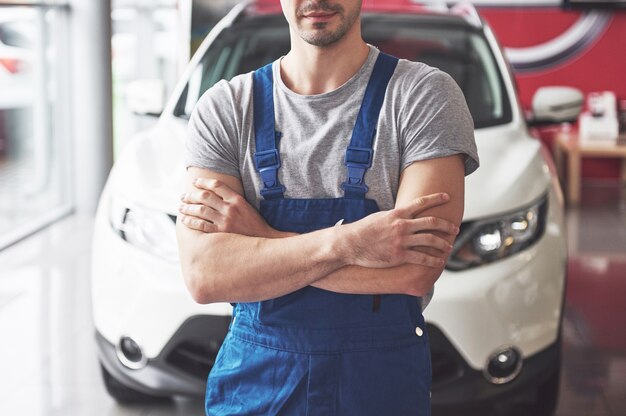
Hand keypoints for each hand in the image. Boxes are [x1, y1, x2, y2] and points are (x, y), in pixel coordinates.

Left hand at [178, 178, 274, 237]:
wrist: (264, 240)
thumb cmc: (254, 223)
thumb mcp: (246, 206)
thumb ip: (233, 199)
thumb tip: (215, 193)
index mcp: (237, 199)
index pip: (216, 185)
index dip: (203, 181)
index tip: (195, 182)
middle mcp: (230, 208)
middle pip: (205, 196)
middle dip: (191, 195)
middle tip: (183, 196)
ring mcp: (225, 221)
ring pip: (201, 210)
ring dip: (188, 208)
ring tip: (181, 207)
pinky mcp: (221, 233)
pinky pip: (202, 226)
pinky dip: (191, 222)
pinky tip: (185, 221)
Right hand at [340, 193, 457, 268]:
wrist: (351, 244)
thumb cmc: (364, 230)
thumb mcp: (380, 217)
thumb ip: (395, 216)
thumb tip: (404, 213)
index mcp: (397, 214)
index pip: (421, 203)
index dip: (436, 198)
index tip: (447, 196)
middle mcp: (402, 226)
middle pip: (431, 222)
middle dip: (446, 225)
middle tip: (455, 228)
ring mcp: (401, 241)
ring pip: (430, 240)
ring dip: (443, 243)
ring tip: (449, 246)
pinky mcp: (399, 255)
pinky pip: (422, 258)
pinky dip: (433, 260)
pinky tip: (439, 261)